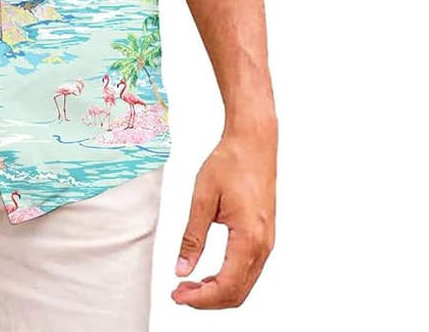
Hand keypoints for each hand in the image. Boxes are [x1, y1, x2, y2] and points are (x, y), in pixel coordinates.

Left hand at [172, 127, 276, 308]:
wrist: (254, 143)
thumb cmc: (229, 163)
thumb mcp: (202, 198)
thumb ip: (192, 237)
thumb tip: (181, 269)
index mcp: (249, 238)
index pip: (226, 285)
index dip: (200, 298)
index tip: (177, 296)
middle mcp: (263, 246)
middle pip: (237, 293)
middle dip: (207, 300)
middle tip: (179, 294)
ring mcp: (266, 243)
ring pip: (244, 285)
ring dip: (217, 292)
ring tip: (189, 285)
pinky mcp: (264, 237)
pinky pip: (248, 271)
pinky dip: (228, 280)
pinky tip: (207, 274)